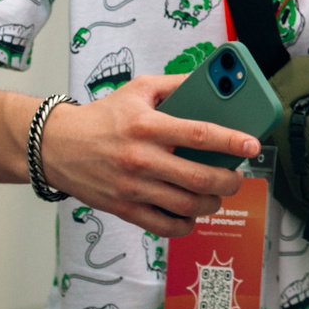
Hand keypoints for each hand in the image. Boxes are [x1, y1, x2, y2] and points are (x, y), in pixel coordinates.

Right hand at [38, 76, 251, 237]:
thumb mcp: (139, 89)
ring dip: (212, 203)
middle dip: (229, 181)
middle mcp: (141, 158)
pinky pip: (164, 226)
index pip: (200, 135)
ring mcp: (132, 187)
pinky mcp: (123, 209)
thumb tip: (215, 82)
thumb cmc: (102, 116)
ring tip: (217, 195)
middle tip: (236, 177)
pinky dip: (185, 224)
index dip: (232, 142)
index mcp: (148, 126)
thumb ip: (177, 84)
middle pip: (199, 178)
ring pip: (186, 205)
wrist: (55, 146)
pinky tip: (191, 213)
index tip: (253, 146)